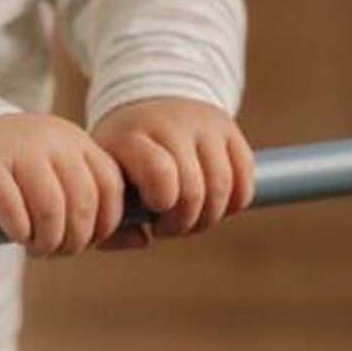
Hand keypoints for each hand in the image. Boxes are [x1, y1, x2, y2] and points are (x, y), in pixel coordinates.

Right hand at [0, 113, 124, 255]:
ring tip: (38, 247)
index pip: (111, 187)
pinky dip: (20, 231)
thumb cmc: (23, 169)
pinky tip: (18, 236)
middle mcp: (54, 141)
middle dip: (76, 239)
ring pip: (51, 207)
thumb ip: (99, 207)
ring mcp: (19, 149)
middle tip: (59, 250)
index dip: (106, 224)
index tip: (90, 241)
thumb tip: (143, 241)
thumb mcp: (64, 176)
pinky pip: (12, 206)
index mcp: (79, 143)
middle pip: (83, 202)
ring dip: (48, 240)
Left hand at [92, 98, 253, 241]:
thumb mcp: (107, 185)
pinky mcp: (228, 127)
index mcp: (130, 138)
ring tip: (189, 217)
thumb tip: (144, 240)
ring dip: (208, 217)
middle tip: (169, 224)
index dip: (163, 202)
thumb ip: (114, 224)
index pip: (160, 172)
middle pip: (193, 190)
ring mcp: (202, 123)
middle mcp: (169, 124)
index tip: (153, 210)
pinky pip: (244, 180)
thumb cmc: (122, 163)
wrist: (143, 110)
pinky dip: (233, 203)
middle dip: (183, 222)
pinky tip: (212, 203)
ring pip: (222, 186)